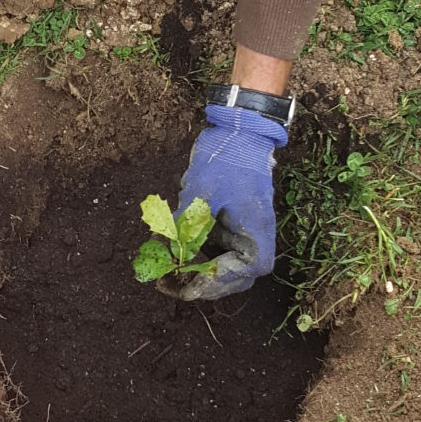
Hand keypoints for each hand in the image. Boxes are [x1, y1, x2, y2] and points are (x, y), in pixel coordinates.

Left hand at [166, 104, 287, 301]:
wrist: (238, 133)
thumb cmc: (227, 162)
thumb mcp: (201, 194)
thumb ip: (184, 227)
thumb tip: (164, 253)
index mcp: (257, 239)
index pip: (238, 276)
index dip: (210, 286)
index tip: (183, 288)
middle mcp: (253, 243)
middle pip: (228, 280)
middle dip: (197, 284)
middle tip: (165, 283)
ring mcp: (241, 236)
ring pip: (217, 268)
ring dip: (191, 271)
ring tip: (163, 268)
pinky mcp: (229, 229)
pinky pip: (210, 251)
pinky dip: (191, 254)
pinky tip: (169, 249)